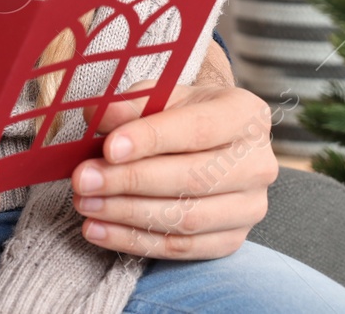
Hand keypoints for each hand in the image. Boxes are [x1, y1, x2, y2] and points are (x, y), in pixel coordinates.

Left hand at [69, 79, 277, 260]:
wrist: (212, 143)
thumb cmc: (184, 114)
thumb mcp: (162, 95)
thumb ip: (133, 103)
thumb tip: (102, 117)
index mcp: (246, 115)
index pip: (199, 130)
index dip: (152, 139)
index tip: (109, 148)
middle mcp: (258, 163)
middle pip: (192, 178)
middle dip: (131, 181)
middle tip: (85, 179)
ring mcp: (250, 207)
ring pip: (186, 218)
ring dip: (128, 214)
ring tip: (86, 203)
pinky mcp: (231, 240)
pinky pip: (180, 248)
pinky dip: (134, 241)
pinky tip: (98, 229)